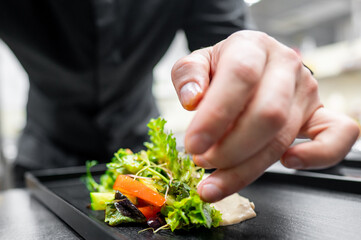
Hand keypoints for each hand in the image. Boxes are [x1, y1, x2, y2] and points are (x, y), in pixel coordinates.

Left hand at [171, 30, 359, 201]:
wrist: (249, 65)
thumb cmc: (221, 68)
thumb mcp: (196, 64)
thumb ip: (188, 76)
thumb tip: (193, 100)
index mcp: (253, 46)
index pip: (241, 76)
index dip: (215, 115)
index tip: (193, 144)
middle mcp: (286, 65)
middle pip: (267, 113)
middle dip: (229, 149)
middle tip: (201, 161)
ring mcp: (306, 91)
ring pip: (283, 136)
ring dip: (246, 168)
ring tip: (214, 183)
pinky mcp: (320, 114)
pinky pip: (339, 135)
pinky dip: (317, 156)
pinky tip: (286, 164)